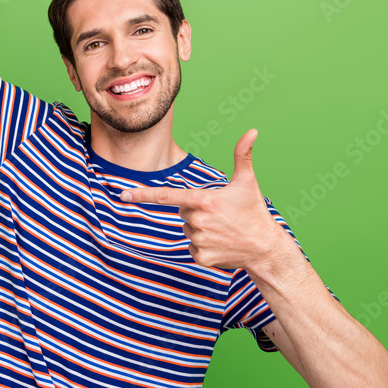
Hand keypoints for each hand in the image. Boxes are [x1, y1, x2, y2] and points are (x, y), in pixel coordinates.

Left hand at [120, 130, 299, 271]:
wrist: (264, 247)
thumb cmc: (254, 211)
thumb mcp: (247, 182)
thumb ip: (243, 155)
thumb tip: (252, 130)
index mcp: (204, 200)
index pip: (167, 196)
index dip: (143, 194)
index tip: (123, 194)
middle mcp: (198, 220)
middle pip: (183, 211)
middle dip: (196, 210)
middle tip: (220, 214)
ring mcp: (199, 240)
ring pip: (188, 229)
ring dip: (200, 228)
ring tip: (223, 229)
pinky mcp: (201, 257)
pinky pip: (193, 247)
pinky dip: (204, 245)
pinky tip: (221, 244)